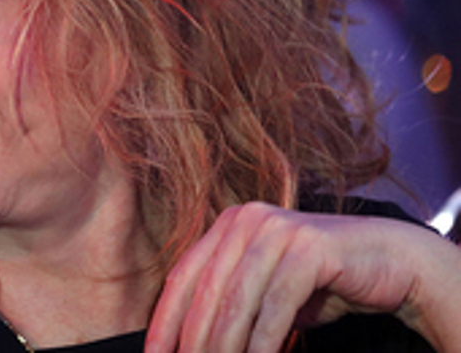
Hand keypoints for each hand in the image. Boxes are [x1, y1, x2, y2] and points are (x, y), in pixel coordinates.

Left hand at [145, 201, 460, 351]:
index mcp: (227, 225)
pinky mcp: (309, 246)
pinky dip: (263, 343)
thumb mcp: (266, 291)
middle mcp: (246, 218)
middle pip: (205, 292)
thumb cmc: (322, 282)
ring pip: (236, 301)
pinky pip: (275, 305)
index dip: (164, 321)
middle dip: (194, 341)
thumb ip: (230, 305)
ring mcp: (277, 228)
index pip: (183, 277)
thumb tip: (188, 343)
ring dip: (225, 347)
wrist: (393, 261)